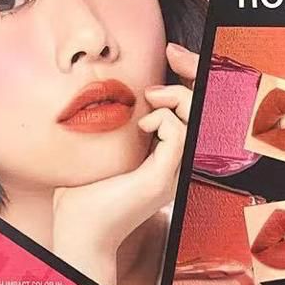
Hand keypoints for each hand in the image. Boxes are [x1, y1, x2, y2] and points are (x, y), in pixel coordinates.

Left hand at [52, 43, 198, 284]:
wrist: (78, 232)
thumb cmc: (82, 196)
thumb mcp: (98, 149)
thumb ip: (108, 123)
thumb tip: (99, 90)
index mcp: (165, 159)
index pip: (192, 112)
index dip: (190, 79)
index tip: (172, 53)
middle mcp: (176, 167)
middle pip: (206, 113)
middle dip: (195, 77)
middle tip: (169, 59)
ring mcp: (172, 175)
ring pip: (198, 123)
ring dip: (178, 98)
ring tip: (152, 98)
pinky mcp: (162, 180)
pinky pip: (180, 137)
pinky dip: (165, 120)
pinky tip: (144, 124)